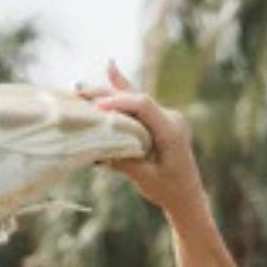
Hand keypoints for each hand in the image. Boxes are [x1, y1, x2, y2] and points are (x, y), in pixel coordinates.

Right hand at [81, 62, 208, 222]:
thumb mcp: (145, 178)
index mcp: (171, 131)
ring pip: (135, 100)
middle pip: (136, 98)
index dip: (120, 102)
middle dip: (107, 93)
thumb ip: (125, 161)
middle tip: (79, 88)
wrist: (187, 195)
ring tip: (82, 85)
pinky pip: (137, 107)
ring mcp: (165, 117)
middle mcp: (170, 118)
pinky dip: (119, 97)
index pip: (144, 106)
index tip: (97, 106)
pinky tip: (110, 70)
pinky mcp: (158, 121)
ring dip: (109, 92)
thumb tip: (98, 150)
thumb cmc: (169, 190)